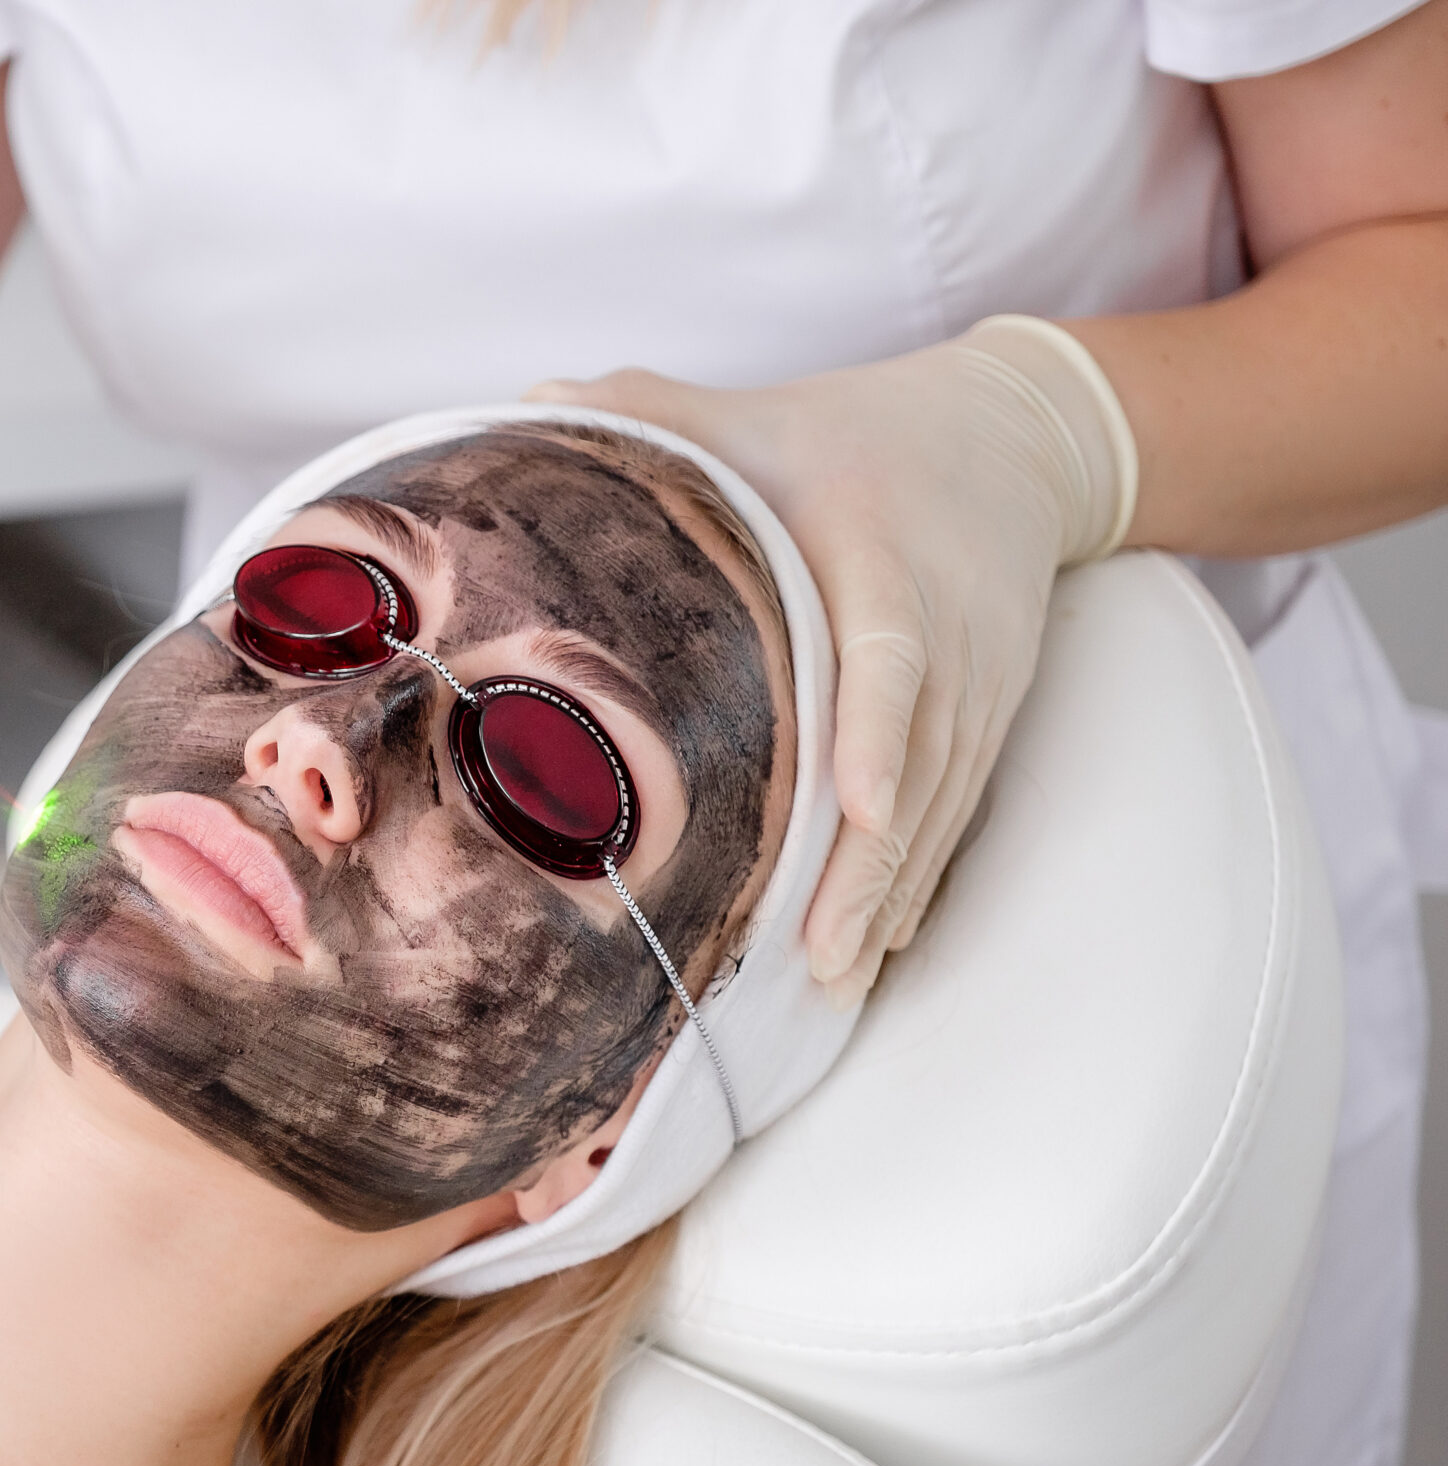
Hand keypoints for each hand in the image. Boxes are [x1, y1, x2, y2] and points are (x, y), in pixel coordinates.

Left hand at [531, 318, 1133, 996]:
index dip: (879, 730)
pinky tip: (876, 945)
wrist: (1018, 436)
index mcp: (885, 556)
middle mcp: (950, 630)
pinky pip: (958, 805)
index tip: (864, 803)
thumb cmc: (852, 432)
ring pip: (943, 800)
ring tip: (836, 974)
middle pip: (922, 760)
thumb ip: (654, 415)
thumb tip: (532, 407)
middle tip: (820, 954)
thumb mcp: (760, 416)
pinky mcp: (989, 711)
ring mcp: (980, 679)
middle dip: (873, 863)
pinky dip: (919, 877)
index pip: (894, 653)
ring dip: (892, 890)